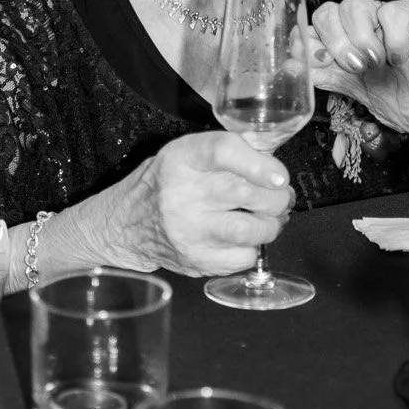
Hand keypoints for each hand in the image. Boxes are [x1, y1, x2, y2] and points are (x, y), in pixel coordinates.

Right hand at [91, 131, 294, 277]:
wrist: (129, 223)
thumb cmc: (169, 183)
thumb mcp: (189, 152)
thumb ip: (231, 149)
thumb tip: (272, 157)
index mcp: (182, 159)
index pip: (223, 152)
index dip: (259, 163)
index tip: (279, 175)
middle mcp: (182, 194)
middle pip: (246, 193)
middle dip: (277, 196)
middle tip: (280, 195)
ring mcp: (188, 231)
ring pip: (250, 230)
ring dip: (272, 224)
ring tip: (270, 218)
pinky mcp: (196, 260)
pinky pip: (244, 257)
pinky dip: (254, 247)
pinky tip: (246, 238)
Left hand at [310, 0, 408, 137]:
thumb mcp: (358, 93)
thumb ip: (327, 77)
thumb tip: (289, 68)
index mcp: (348, 41)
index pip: (311, 26)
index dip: (305, 42)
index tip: (317, 65)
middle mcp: (365, 25)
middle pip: (326, 11)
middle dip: (332, 43)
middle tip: (353, 68)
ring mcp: (389, 17)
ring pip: (353, 5)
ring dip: (358, 39)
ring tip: (375, 64)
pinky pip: (392, 12)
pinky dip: (392, 39)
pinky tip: (400, 59)